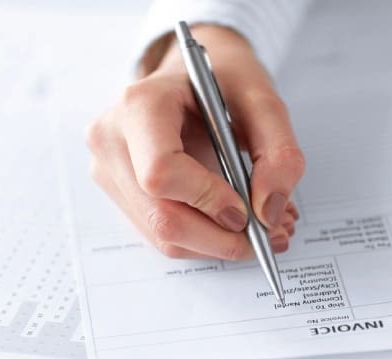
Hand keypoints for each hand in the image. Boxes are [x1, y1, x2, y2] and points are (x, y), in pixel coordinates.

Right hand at [87, 26, 303, 259]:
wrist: (192, 79)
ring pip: (166, 238)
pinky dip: (208, 242)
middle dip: (223, 239)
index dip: (207, 200)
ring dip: (220, 246)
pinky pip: (166, 238)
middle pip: (163, 218)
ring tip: (262, 231)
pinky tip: (235, 228)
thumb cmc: (223, 82)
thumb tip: (269, 214)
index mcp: (140, 106)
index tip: (247, 211)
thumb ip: (279, 154)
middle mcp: (115, 142)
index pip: (161, 172)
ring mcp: (113, 173)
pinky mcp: (125, 196)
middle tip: (271, 236)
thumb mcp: (264, 101)